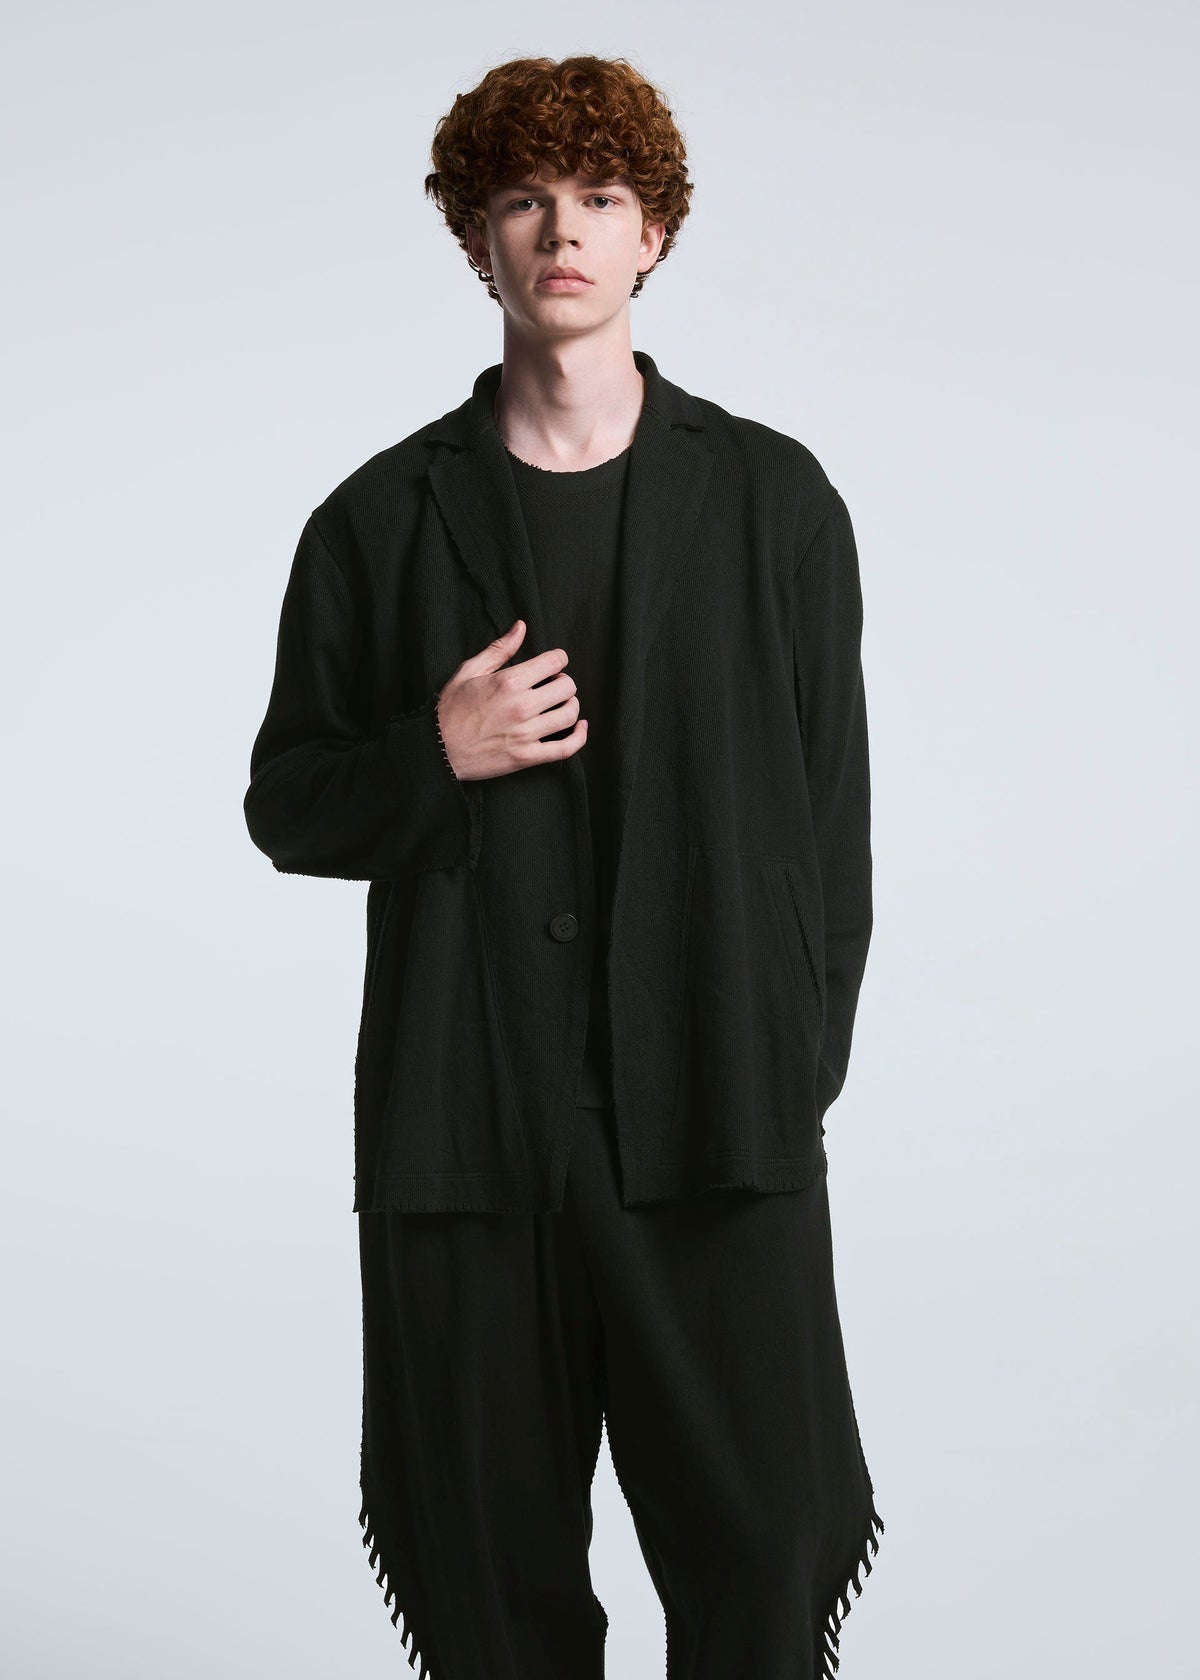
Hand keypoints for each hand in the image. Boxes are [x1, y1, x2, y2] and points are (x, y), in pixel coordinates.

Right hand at [435, 619, 587, 780]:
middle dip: (563, 682)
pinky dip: (579, 737)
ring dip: (571, 706)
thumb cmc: (451, 709)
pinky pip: (566, 748)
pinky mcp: (528, 756)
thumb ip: (499, 649)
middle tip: (553, 685)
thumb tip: (521, 627)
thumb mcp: (469, 671)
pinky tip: (580, 727)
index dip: (558, 659)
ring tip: (561, 704)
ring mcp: (526, 733)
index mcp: (509, 681)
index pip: (555, 661)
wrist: (438, 749)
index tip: (553, 665)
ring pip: (570, 714)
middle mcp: (522, 706)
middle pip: (567, 686)